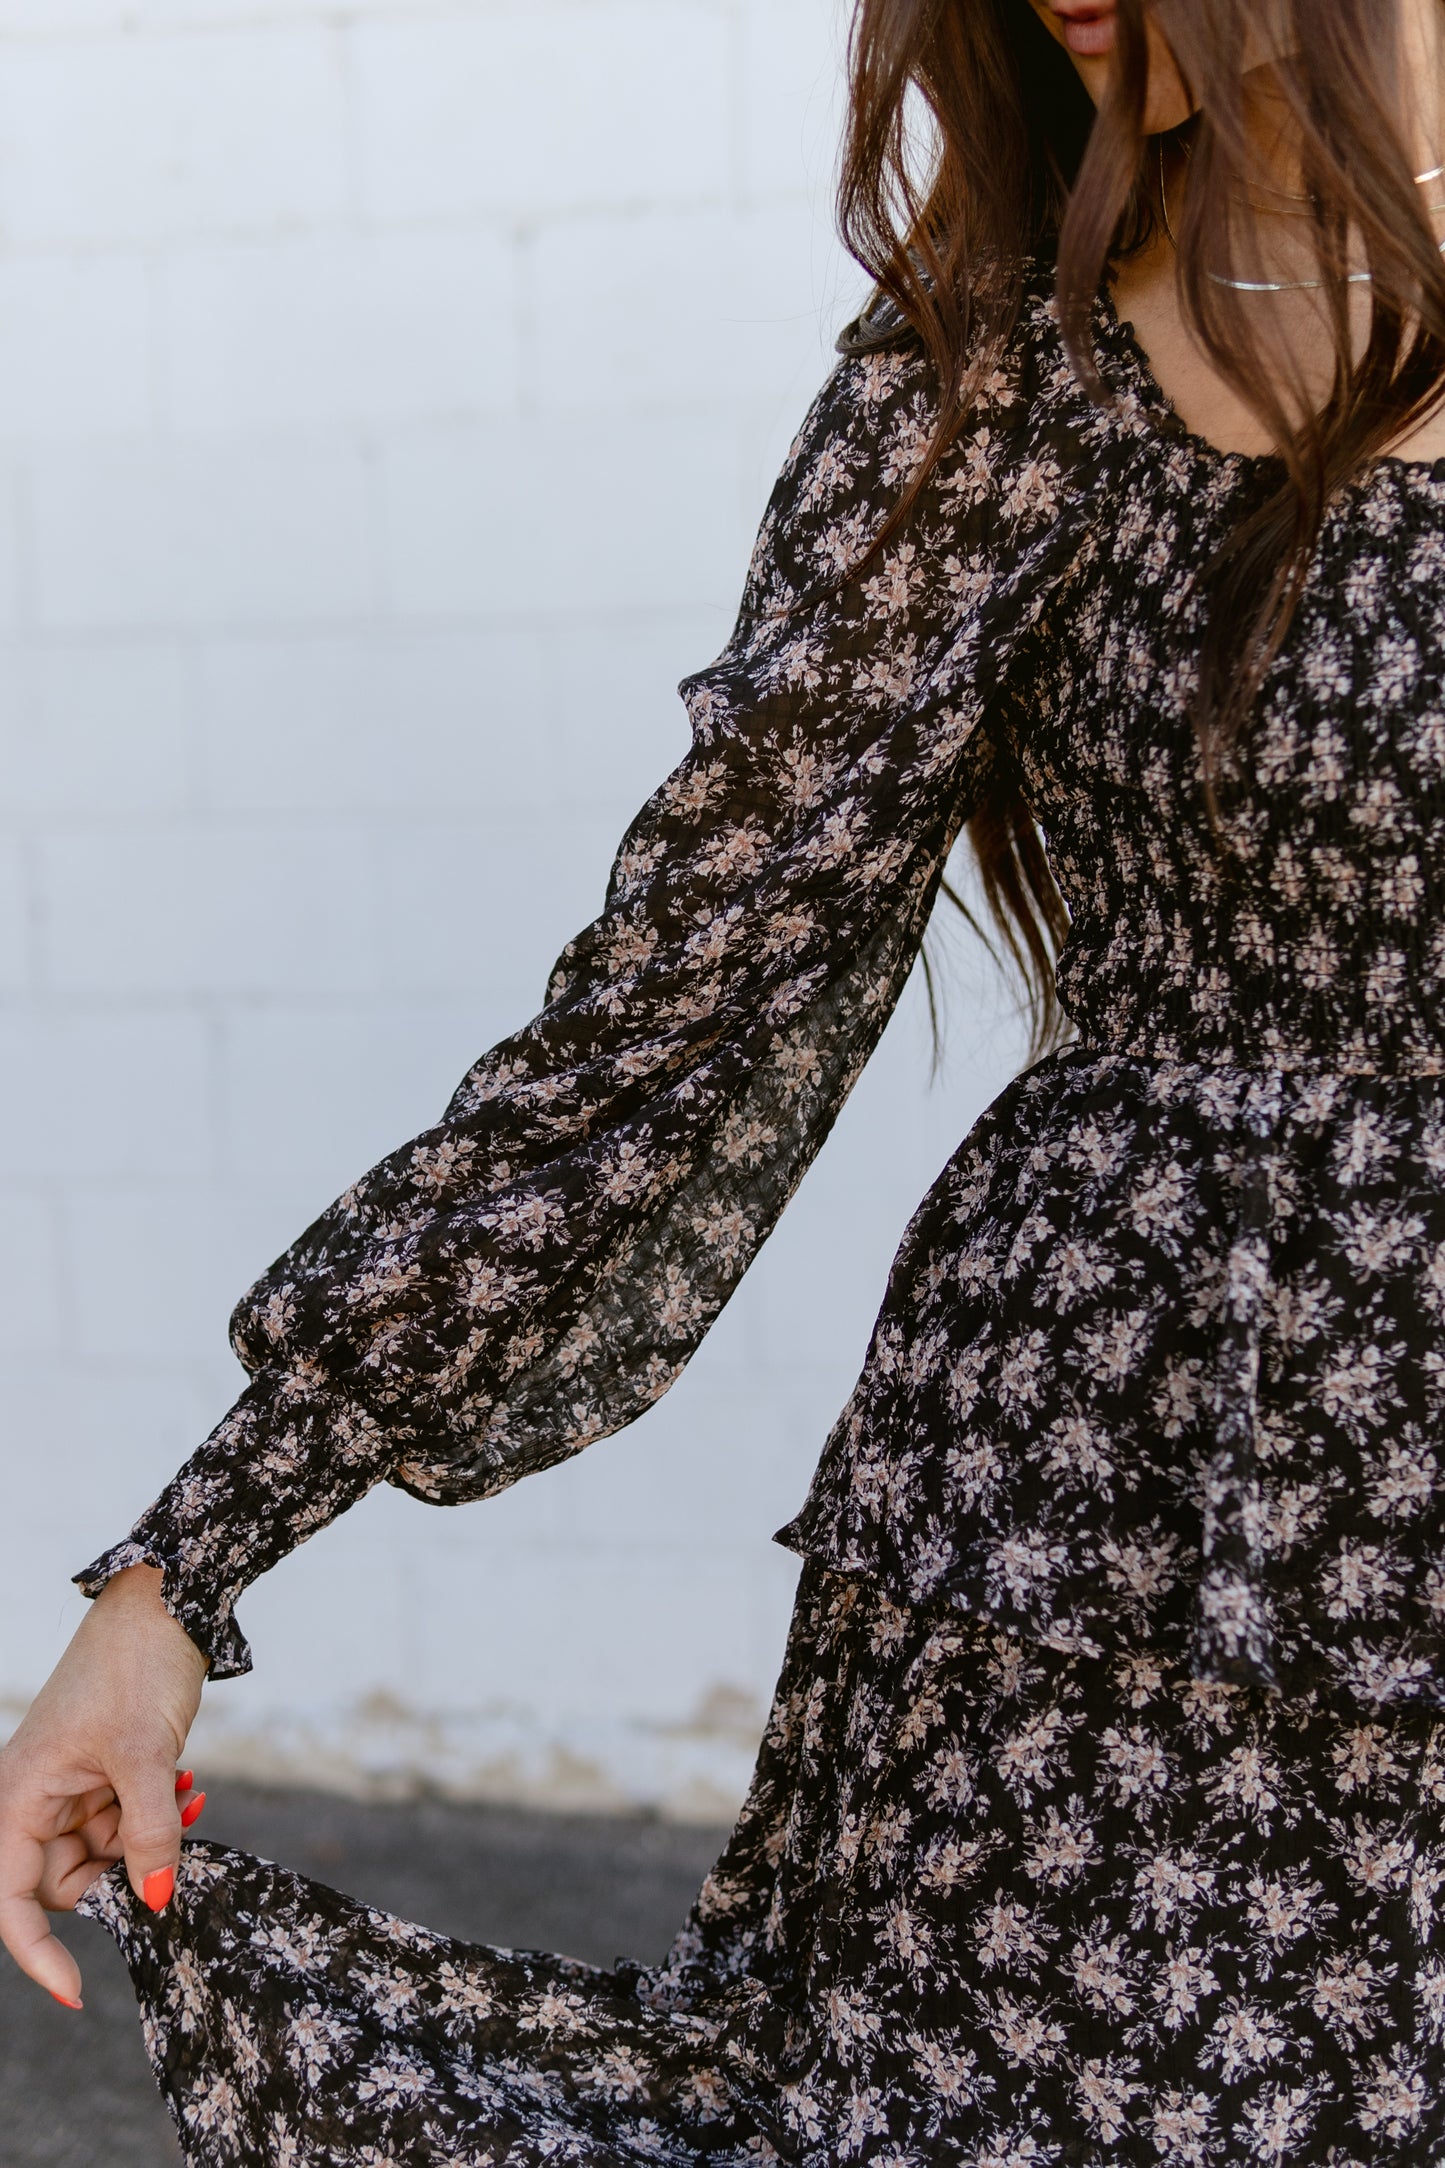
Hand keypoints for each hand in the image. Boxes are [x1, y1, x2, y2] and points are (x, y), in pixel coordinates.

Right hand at [0, 1565, 207, 2006]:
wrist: (166, 1603)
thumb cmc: (137, 1665)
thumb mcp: (147, 1756)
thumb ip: (150, 1834)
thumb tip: (158, 1903)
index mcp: (18, 1796)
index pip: (12, 1901)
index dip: (39, 1955)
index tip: (78, 1994)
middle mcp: (34, 1797)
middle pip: (63, 1882)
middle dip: (122, 1878)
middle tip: (174, 1857)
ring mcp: (71, 1786)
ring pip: (102, 1856)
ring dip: (148, 1844)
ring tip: (190, 1795)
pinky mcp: (105, 1774)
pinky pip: (125, 1825)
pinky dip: (158, 1819)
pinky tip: (192, 1788)